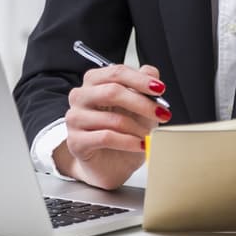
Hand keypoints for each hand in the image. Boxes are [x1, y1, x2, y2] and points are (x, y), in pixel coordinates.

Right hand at [54, 63, 170, 189]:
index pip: (117, 72)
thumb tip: (150, 72)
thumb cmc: (123, 131)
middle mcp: (80, 96)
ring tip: (150, 135)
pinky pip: (106, 138)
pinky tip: (140, 145)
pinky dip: (129, 142)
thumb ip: (143, 85)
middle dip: (142, 103)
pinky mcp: (75, 141)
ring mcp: (75, 118)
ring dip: (137, 128)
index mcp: (94, 81)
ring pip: (112, 118)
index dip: (140, 80)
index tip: (159, 89)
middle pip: (112, 92)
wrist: (111, 164)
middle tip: (161, 113)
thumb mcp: (139, 106)